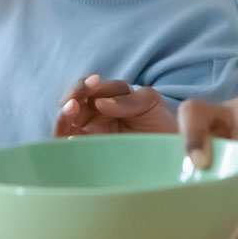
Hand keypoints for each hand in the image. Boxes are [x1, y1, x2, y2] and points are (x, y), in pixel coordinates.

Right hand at [54, 76, 176, 136]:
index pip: (86, 88)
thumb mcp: (149, 102)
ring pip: (65, 124)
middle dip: (70, 97)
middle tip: (76, 100)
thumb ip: (129, 99)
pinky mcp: (90, 155)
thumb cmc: (161, 120)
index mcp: (106, 99)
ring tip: (70, 110)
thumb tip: (101, 103)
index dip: (85, 84)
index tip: (94, 83)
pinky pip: (69, 148)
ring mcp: (91, 135)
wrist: (175, 148)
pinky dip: (63, 141)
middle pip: (71, 103)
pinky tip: (69, 137)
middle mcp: (94, 116)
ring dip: (62, 116)